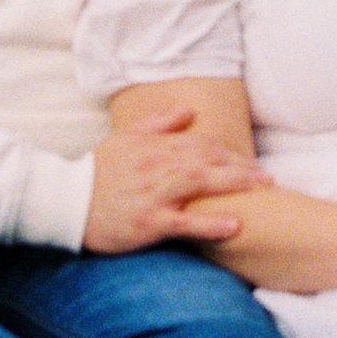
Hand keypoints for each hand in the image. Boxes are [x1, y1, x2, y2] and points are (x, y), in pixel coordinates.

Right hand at [83, 109, 268, 253]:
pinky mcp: (148, 222)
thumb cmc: (97, 171)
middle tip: (269, 178)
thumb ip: (158, 123)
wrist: (67, 200)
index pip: (200, 144)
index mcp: (154, 146)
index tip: (250, 162)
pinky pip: (185, 222)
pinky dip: (210, 223)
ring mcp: (154, 194)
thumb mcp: (125, 137)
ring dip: (235, 185)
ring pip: (202, 183)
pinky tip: (234, 226)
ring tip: (262, 190)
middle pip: (208, 160)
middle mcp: (158, 166)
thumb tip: (188, 111)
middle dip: (241, 167)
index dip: (228, 153)